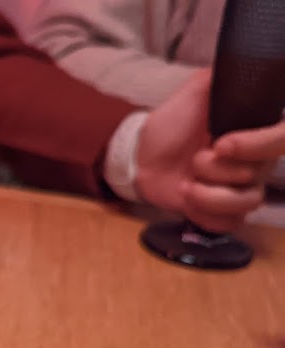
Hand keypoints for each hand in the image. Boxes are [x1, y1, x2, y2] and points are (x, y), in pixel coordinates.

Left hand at [135, 70, 284, 232]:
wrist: (141, 155)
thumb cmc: (172, 123)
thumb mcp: (196, 91)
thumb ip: (222, 76)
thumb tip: (244, 57)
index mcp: (256, 131)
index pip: (283, 138)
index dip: (258, 144)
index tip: (222, 143)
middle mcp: (255, 161)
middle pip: (260, 173)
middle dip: (219, 169)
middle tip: (195, 160)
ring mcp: (238, 190)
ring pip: (248, 202)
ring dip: (211, 196)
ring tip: (186, 185)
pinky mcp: (220, 213)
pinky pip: (230, 225)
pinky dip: (206, 216)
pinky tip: (188, 201)